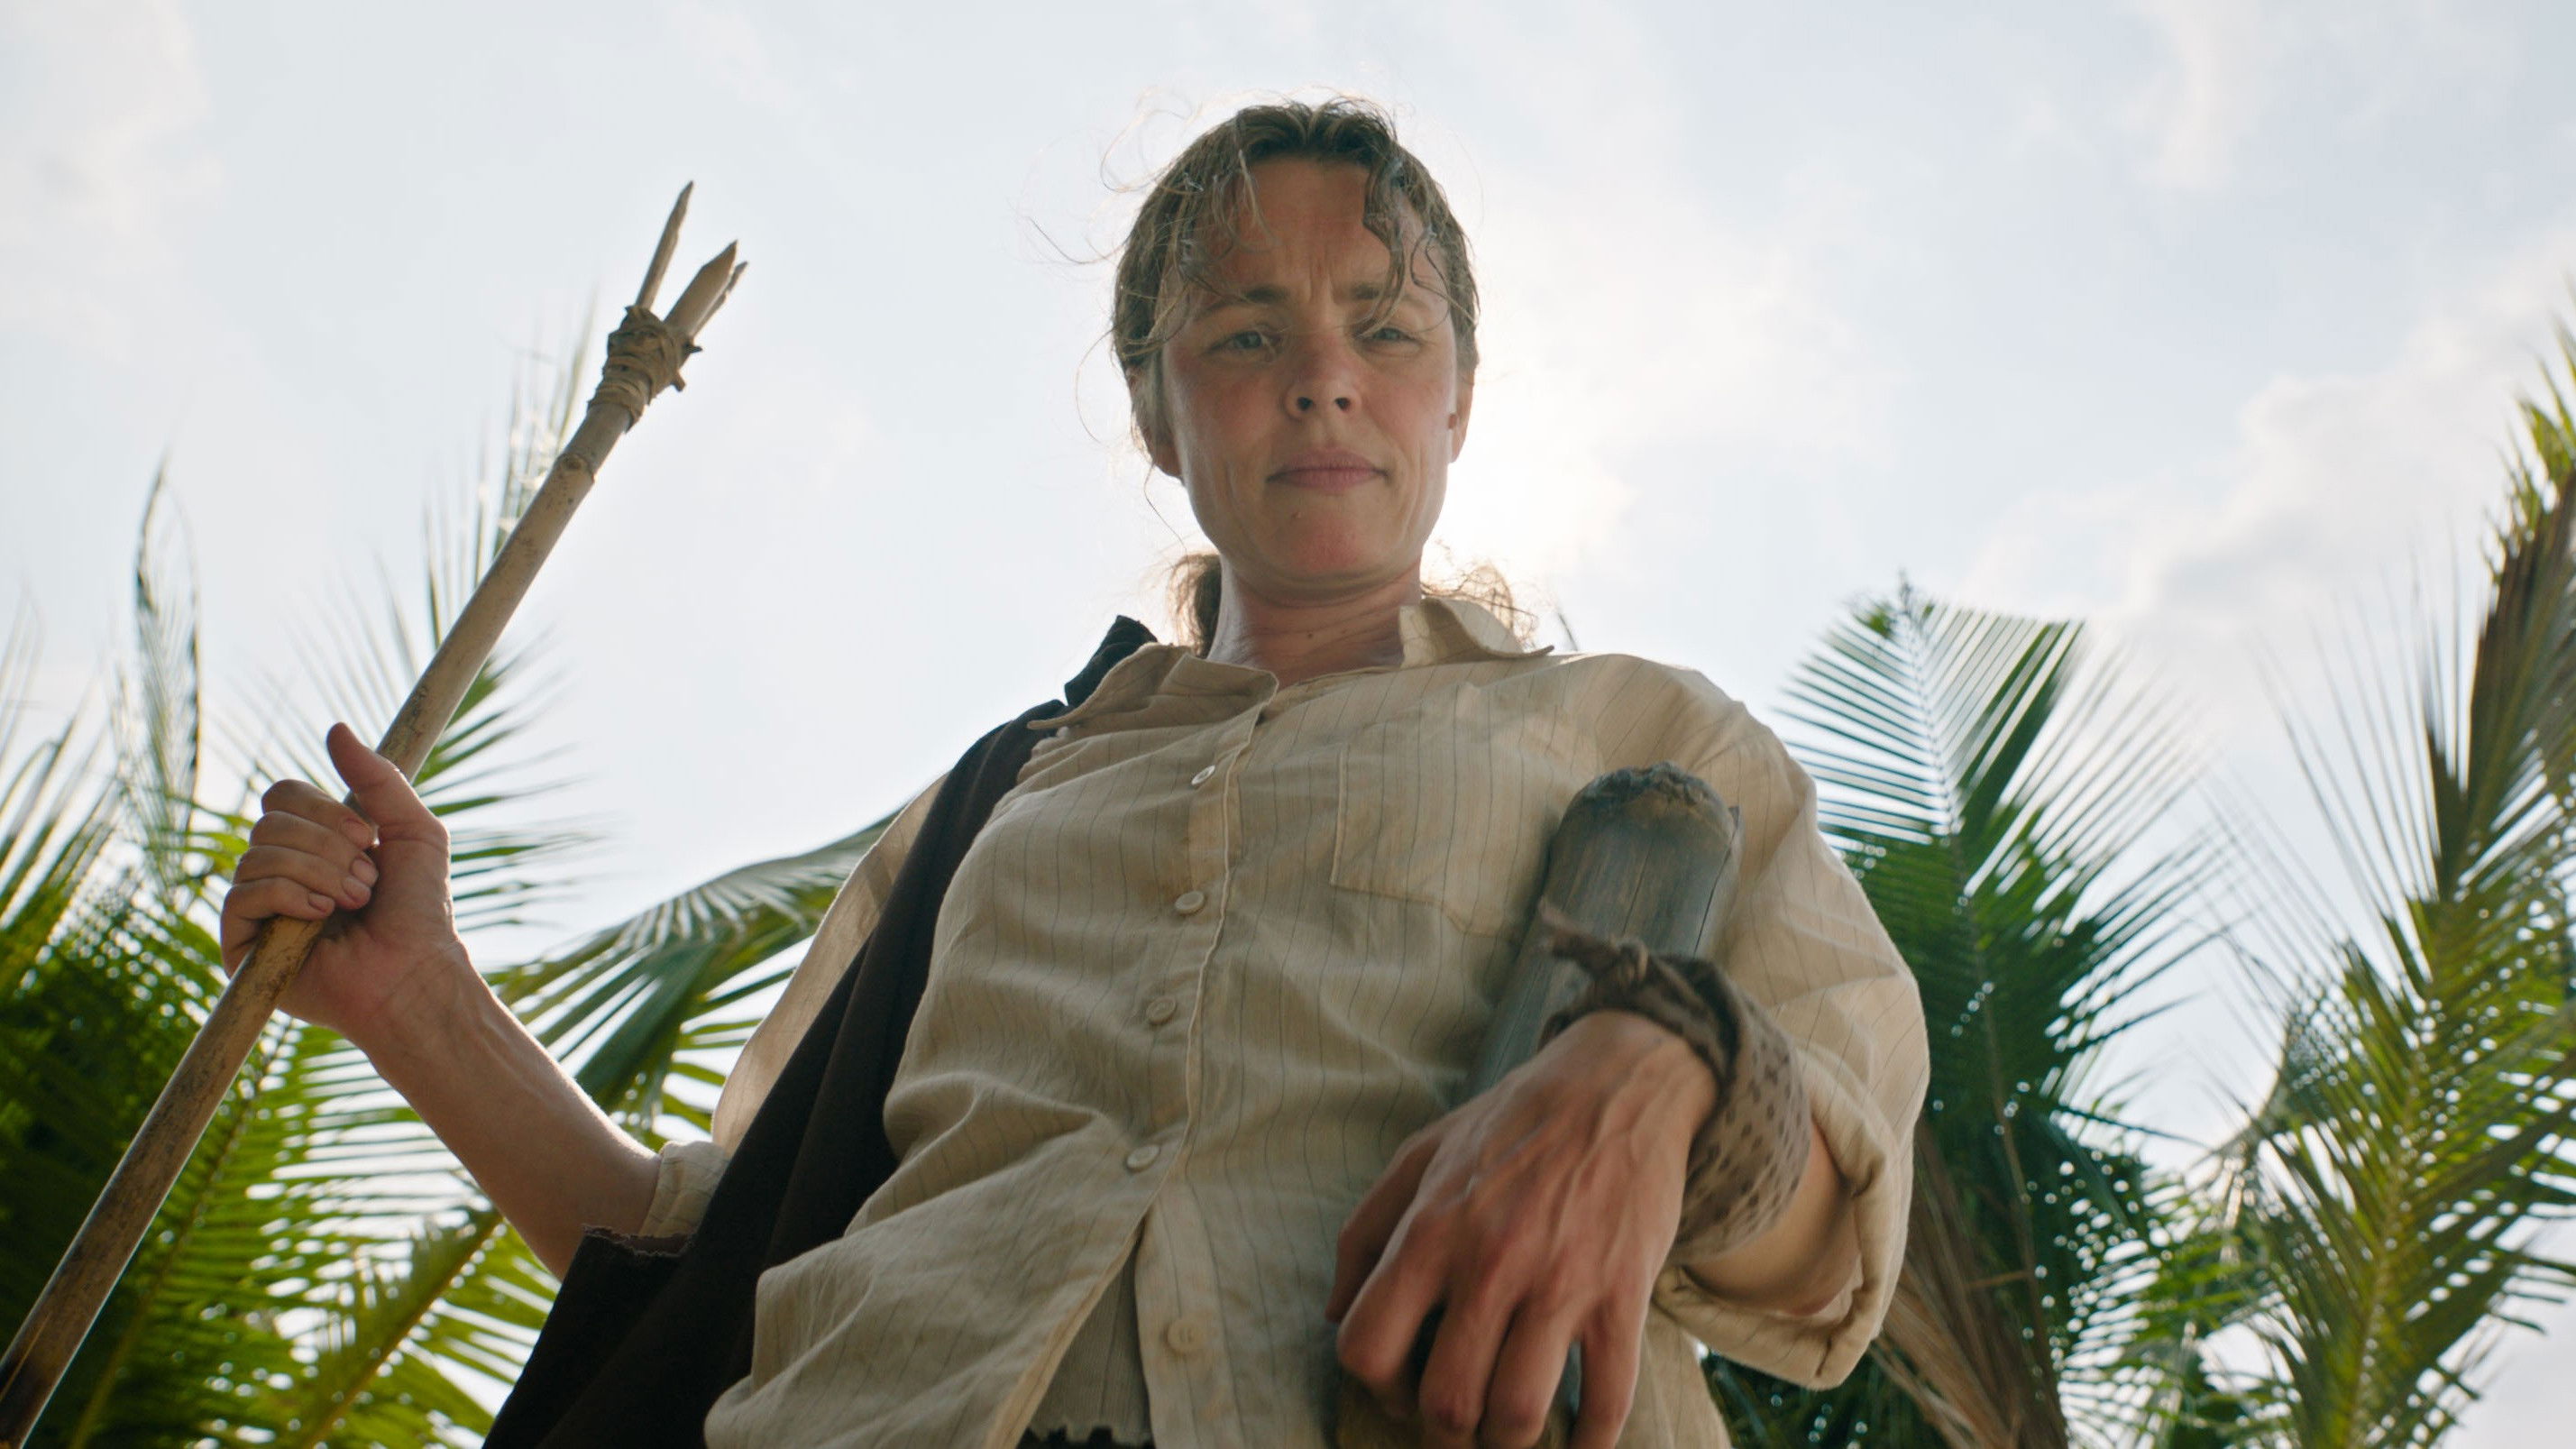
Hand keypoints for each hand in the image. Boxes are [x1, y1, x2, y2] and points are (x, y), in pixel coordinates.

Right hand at [218, 722, 470, 1041]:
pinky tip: (322, 917)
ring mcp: (259, 908)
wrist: (415, 972)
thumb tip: (336, 727)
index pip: (283, 796)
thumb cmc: (421, 910)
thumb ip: (378, 778)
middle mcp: (281, 872)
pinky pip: (243, 893)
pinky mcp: (242, 944)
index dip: (321, 808)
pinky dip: (289, 897)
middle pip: (270, 821)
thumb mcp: (415, 831)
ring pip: (258, 854)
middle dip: (329, 848)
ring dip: (319, 874)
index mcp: (313, 844)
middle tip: (368, 882)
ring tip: (354, 904)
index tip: (366, 835)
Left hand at [1327, 1011, 1715, 1448]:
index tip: (1398, 1394)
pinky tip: (1577, 1446)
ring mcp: (1560, 1283)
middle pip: (1445, 1400)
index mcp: (1428, 1231)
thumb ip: (1363, 1231)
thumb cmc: (1509, 1123)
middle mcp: (1489, 1262)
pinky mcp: (1622, 1294)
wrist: (1615, 1085)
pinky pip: (1607, 1401)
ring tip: (1505, 1436)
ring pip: (1518, 1413)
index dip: (1374, 1389)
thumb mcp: (1418, 1155)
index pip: (1366, 1347)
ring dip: (1507, 1445)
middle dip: (1442, 1439)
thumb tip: (1331, 1313)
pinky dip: (1590, 1445)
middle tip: (1453, 1432)